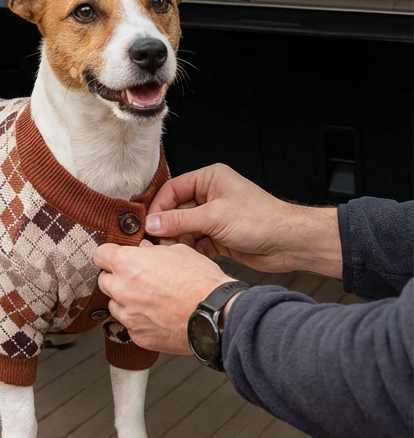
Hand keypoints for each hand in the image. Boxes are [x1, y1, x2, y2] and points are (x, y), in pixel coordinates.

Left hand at [94, 240, 235, 353]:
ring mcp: (127, 315)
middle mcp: (121, 289)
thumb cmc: (200, 281)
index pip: (100, 255)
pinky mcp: (137, 335)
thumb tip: (142, 250)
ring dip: (126, 301)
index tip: (116, 257)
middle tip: (138, 279)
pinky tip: (158, 316)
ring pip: (115, 305)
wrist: (216, 314)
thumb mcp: (177, 252)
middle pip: (104, 281)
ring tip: (151, 299)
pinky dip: (140, 320)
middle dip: (117, 278)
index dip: (109, 255)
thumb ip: (151, 251)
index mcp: (127, 263)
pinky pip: (130, 325)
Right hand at [144, 164, 341, 277]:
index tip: (148, 225)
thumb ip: (180, 221)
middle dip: (166, 226)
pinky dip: (189, 249)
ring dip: (177, 240)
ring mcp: (214, 216)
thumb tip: (151, 224)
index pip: (173, 189)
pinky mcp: (218, 236)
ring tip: (169, 252)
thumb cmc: (260, 220)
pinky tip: (183, 258)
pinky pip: (195, 241)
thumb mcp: (214, 217)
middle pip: (176, 209)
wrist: (289, 243)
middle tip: (155, 242)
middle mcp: (210, 195)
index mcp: (209, 179)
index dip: (159, 207)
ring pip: (184, 227)